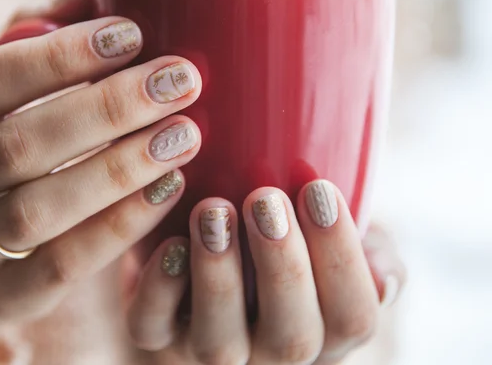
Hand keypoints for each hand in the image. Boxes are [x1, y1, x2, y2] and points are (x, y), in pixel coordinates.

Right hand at [0, 0, 202, 340]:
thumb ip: (33, 39)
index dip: (59, 56)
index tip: (133, 33)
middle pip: (19, 145)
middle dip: (108, 108)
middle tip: (181, 79)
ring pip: (38, 208)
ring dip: (120, 167)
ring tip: (186, 134)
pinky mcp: (2, 295)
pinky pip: (64, 262)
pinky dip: (121, 223)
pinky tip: (171, 186)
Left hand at [127, 183, 405, 364]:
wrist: (219, 248)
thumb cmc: (289, 237)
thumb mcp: (336, 241)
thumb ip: (369, 254)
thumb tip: (385, 278)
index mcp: (326, 326)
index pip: (353, 315)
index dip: (342, 257)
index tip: (320, 188)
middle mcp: (274, 351)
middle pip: (292, 339)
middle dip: (282, 265)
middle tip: (265, 200)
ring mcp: (215, 348)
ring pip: (220, 342)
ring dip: (219, 275)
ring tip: (213, 211)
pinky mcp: (159, 333)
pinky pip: (153, 328)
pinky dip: (161, 287)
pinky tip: (170, 242)